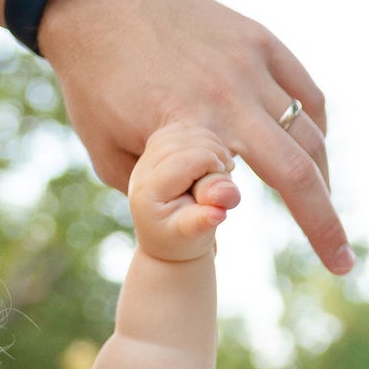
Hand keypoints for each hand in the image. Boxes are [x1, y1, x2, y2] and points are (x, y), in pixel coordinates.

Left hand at [40, 0, 351, 275]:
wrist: (97, 6)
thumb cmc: (95, 91)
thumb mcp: (116, 162)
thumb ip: (163, 200)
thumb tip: (209, 241)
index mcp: (202, 128)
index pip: (284, 185)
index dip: (317, 229)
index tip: (338, 266)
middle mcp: (235, 94)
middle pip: (307, 162)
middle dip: (329, 217)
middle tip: (342, 260)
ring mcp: (250, 61)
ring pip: (309, 126)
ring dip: (320, 173)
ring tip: (320, 205)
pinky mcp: (256, 39)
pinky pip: (301, 89)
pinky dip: (313, 124)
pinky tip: (312, 148)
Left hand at [128, 124, 239, 264]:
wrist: (166, 238)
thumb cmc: (183, 239)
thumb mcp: (195, 234)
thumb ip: (205, 219)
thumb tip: (218, 211)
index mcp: (146, 192)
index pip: (183, 160)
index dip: (211, 161)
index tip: (226, 174)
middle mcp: (141, 171)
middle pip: (182, 140)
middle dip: (211, 151)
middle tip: (227, 170)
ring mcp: (145, 157)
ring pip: (182, 130)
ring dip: (208, 142)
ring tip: (220, 166)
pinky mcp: (154, 149)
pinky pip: (181, 129)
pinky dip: (201, 137)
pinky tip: (211, 157)